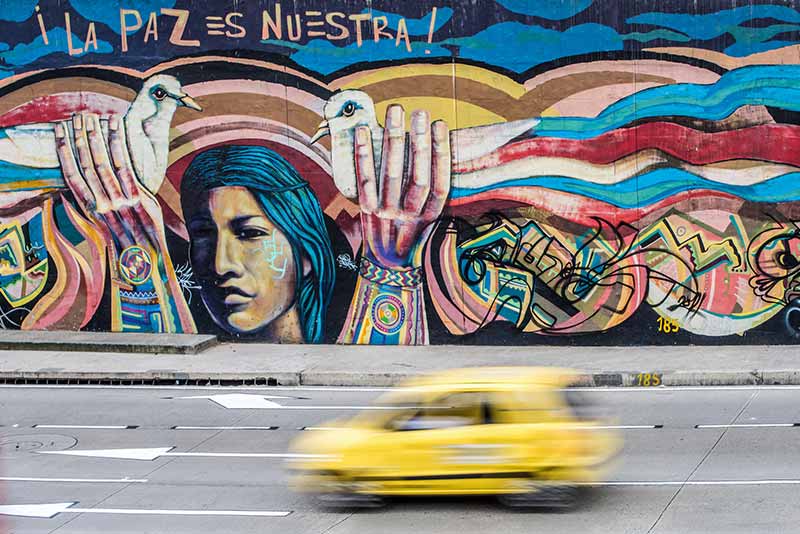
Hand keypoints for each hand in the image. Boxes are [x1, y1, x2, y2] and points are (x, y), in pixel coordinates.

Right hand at [54, 113, 166, 252]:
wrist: (148, 255)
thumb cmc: (127, 238)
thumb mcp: (106, 222)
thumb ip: (94, 203)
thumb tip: (81, 187)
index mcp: (90, 208)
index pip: (71, 175)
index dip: (63, 151)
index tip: (59, 131)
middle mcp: (101, 203)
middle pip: (86, 164)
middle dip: (80, 137)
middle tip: (76, 115)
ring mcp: (119, 200)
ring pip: (103, 162)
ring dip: (98, 136)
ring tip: (93, 116)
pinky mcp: (138, 197)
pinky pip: (125, 165)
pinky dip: (119, 144)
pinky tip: (117, 127)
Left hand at [354, 105, 450, 267]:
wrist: (386, 267)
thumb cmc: (409, 235)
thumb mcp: (428, 218)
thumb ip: (432, 192)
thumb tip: (434, 149)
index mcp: (430, 216)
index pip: (439, 182)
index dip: (441, 152)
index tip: (440, 125)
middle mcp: (410, 216)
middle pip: (417, 176)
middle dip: (419, 141)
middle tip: (420, 112)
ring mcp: (386, 214)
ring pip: (392, 174)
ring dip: (393, 140)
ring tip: (396, 112)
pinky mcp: (365, 212)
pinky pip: (364, 180)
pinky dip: (364, 155)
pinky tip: (364, 132)